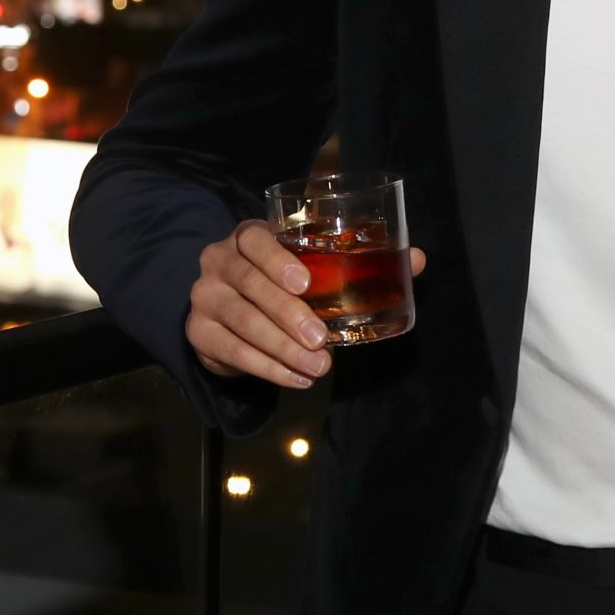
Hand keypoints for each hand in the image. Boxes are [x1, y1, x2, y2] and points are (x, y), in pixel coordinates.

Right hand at [187, 219, 426, 388]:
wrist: (227, 308)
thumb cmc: (280, 279)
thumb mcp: (309, 263)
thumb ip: (358, 259)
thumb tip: (415, 259)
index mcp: (247, 237)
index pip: (255, 240)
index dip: (277, 260)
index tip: (305, 283)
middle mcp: (218, 261)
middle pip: (249, 285)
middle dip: (287, 314)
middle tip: (320, 339)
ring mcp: (204, 298)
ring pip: (242, 322)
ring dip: (282, 349)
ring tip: (319, 366)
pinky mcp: (198, 333)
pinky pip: (233, 353)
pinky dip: (268, 369)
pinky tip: (297, 378)